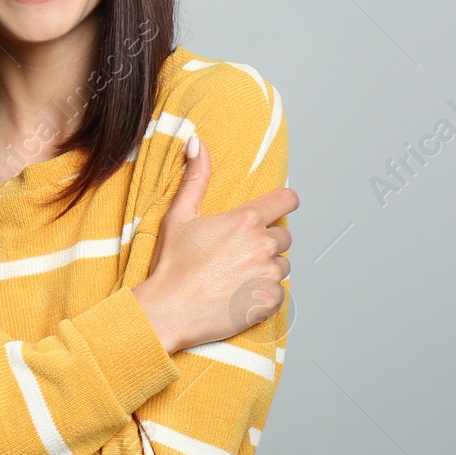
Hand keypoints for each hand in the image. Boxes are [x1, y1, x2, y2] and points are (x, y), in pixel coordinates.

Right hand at [132, 135, 297, 354]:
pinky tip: (240, 293)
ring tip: (236, 275)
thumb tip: (197, 143)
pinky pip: (279, 291)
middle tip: (238, 253)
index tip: (279, 207)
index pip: (286, 200)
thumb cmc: (172, 265)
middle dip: (267, 241)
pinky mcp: (270, 301)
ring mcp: (269, 274)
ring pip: (282, 264)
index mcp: (245, 221)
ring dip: (267, 267)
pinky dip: (264, 292)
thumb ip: (196, 177)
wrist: (169, 311)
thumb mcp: (180, 215)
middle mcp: (262, 245)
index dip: (284, 202)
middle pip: (284, 236)